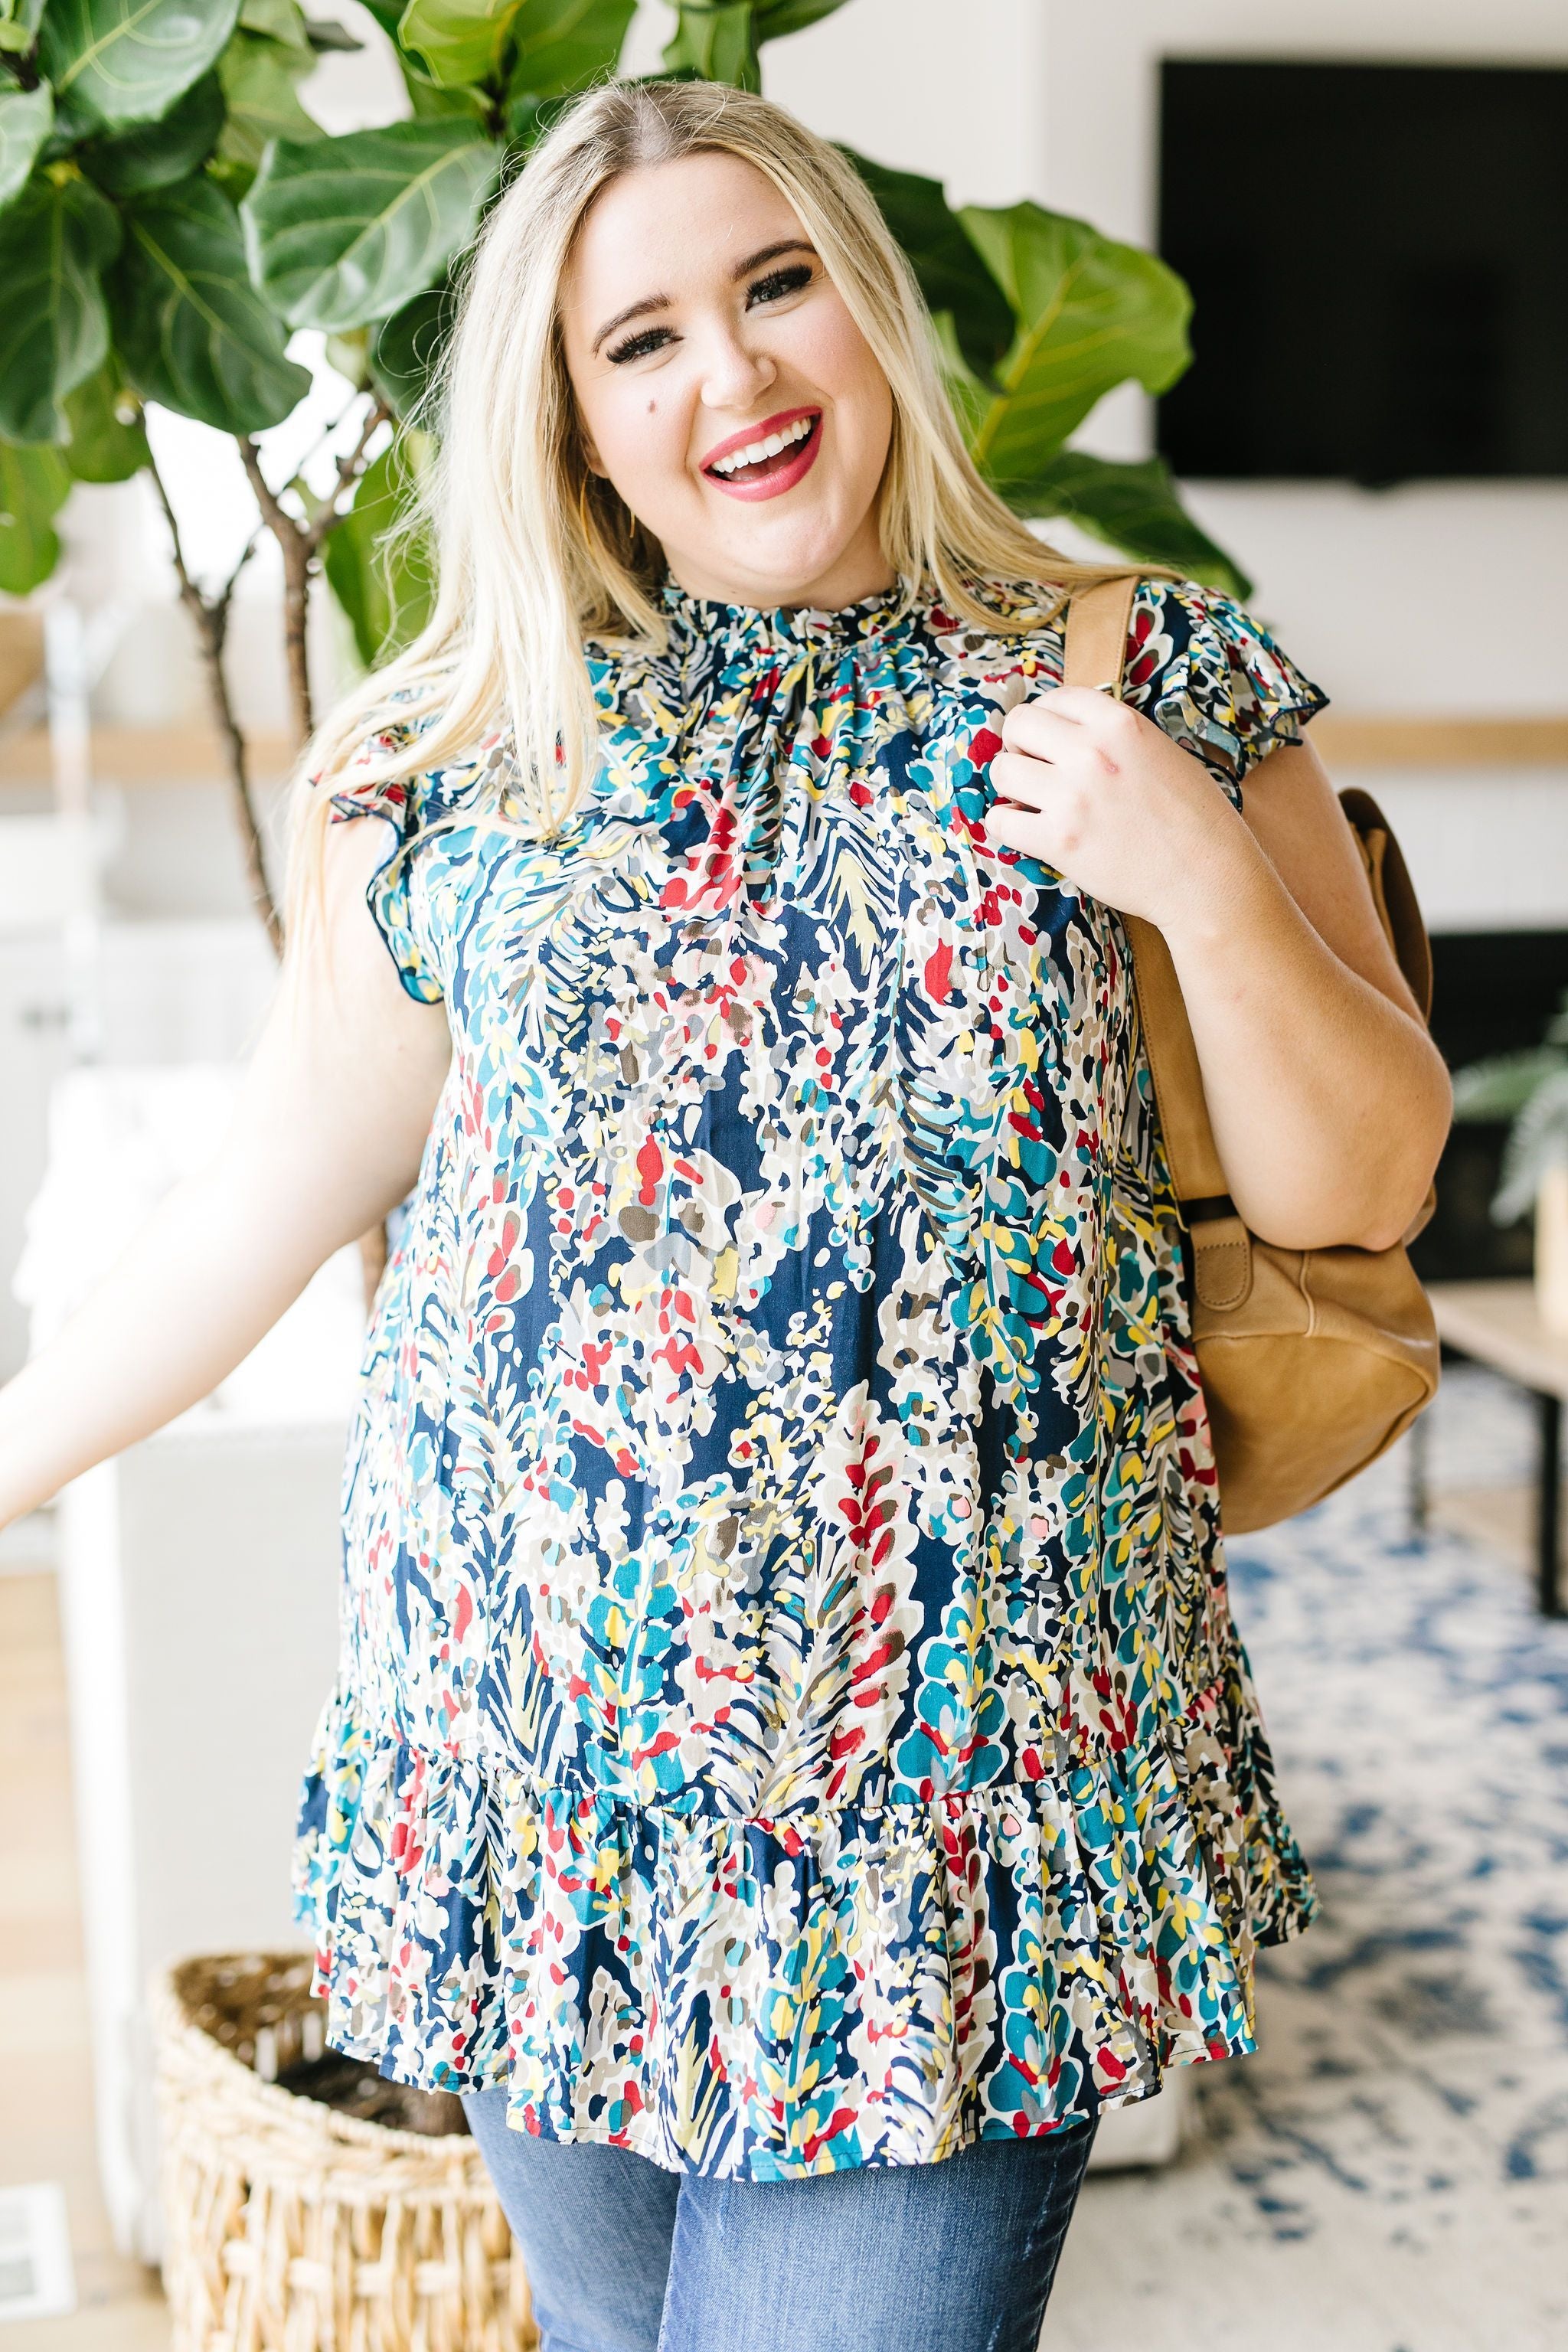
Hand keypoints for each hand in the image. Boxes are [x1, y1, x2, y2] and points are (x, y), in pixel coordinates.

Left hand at [983, 685, 1248, 930]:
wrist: (1206, 877)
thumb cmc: (1193, 818)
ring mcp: (1072, 797)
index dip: (1046, 718)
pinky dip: (1007, 824)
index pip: (1055, 697)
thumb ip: (1114, 735)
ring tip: (1032, 801)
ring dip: (1011, 786)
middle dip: (1019, 745)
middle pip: (1018, 725)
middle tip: (1033, 769)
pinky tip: (1029, 830)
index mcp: (1119, 723)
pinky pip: (1000, 821)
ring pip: (1002, 772)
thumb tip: (1069, 731)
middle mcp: (1091, 752)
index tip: (1049, 740)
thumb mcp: (1160, 751)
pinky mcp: (1059, 841)